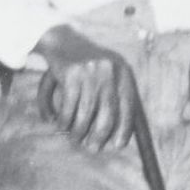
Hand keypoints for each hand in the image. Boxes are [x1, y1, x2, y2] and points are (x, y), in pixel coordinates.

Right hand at [33, 25, 137, 152]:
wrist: (62, 40)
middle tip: (92, 148)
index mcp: (123, 71)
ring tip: (74, 138)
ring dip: (78, 131)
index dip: (124, 129)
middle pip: (108, 114)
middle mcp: (110, 70)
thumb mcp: (106, 75)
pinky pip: (69, 107)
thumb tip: (121, 137)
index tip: (117, 145)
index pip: (128, 106)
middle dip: (99, 136)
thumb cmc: (87, 66)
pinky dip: (64, 121)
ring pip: (86, 114)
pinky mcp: (72, 73)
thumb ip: (114, 99)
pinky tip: (61, 125)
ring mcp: (91, 71)